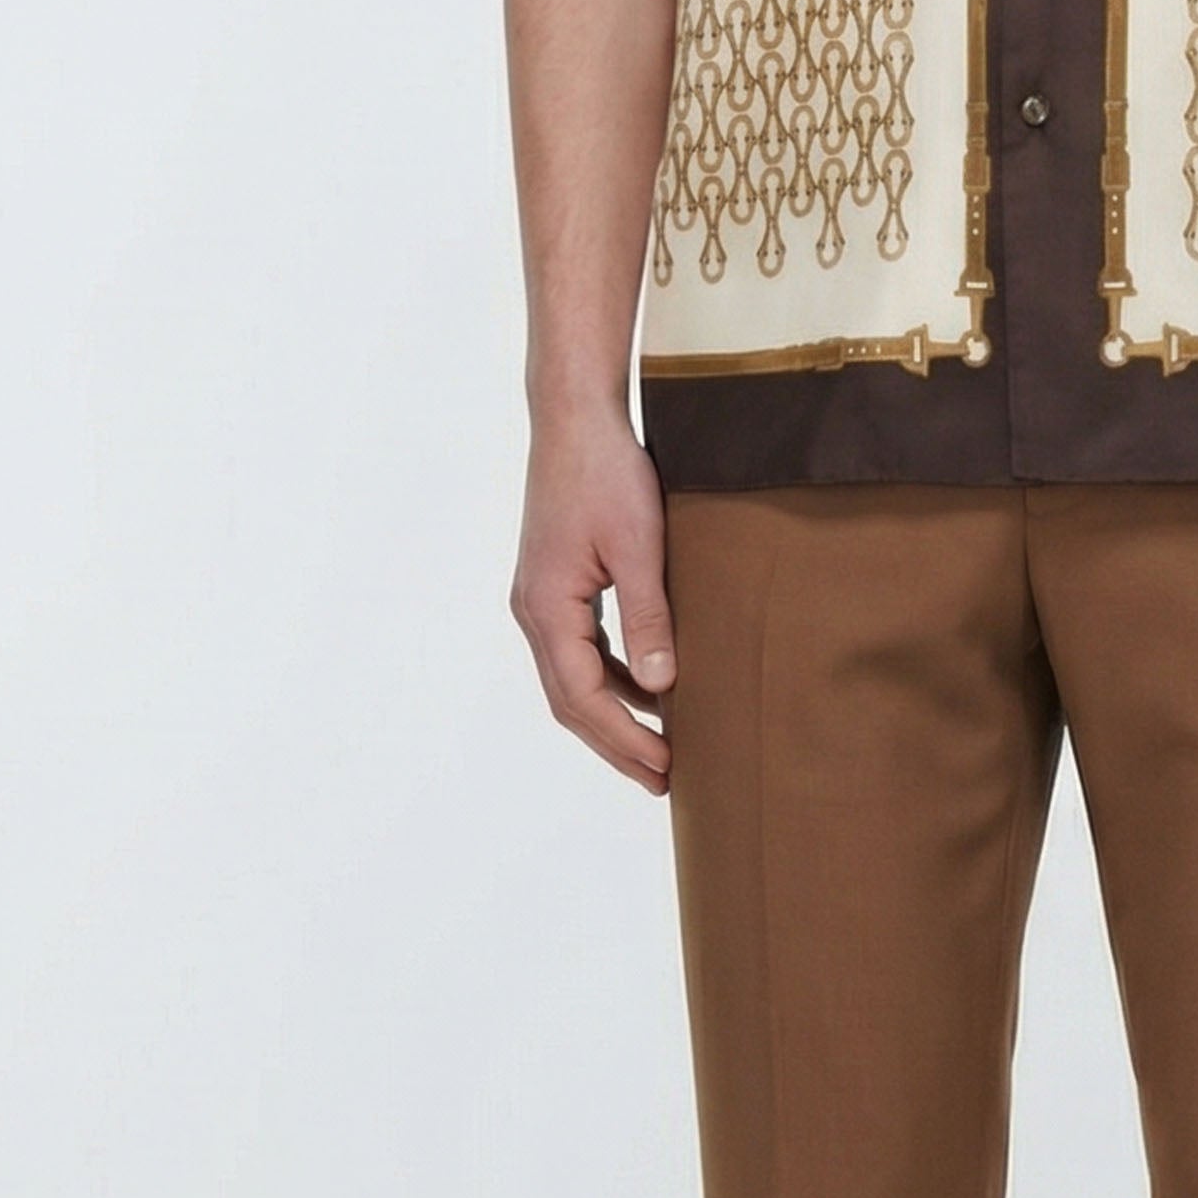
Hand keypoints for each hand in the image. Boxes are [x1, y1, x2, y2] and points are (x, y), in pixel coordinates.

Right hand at [509, 410, 676, 791]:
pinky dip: (610, 676)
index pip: (584, 698)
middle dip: (616, 742)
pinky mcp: (554, 584)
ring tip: (658, 745)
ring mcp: (540, 598)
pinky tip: (646, 685)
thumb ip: (648, 616)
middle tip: (662, 778)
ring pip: (572, 678)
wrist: (575, 420)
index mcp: (547, 609)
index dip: (625, 739)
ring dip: (613, 713)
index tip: (664, 768)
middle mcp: (533, 611)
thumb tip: (660, 686)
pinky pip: (579, 649)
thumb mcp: (638, 546)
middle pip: (571, 700)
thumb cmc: (607, 474)